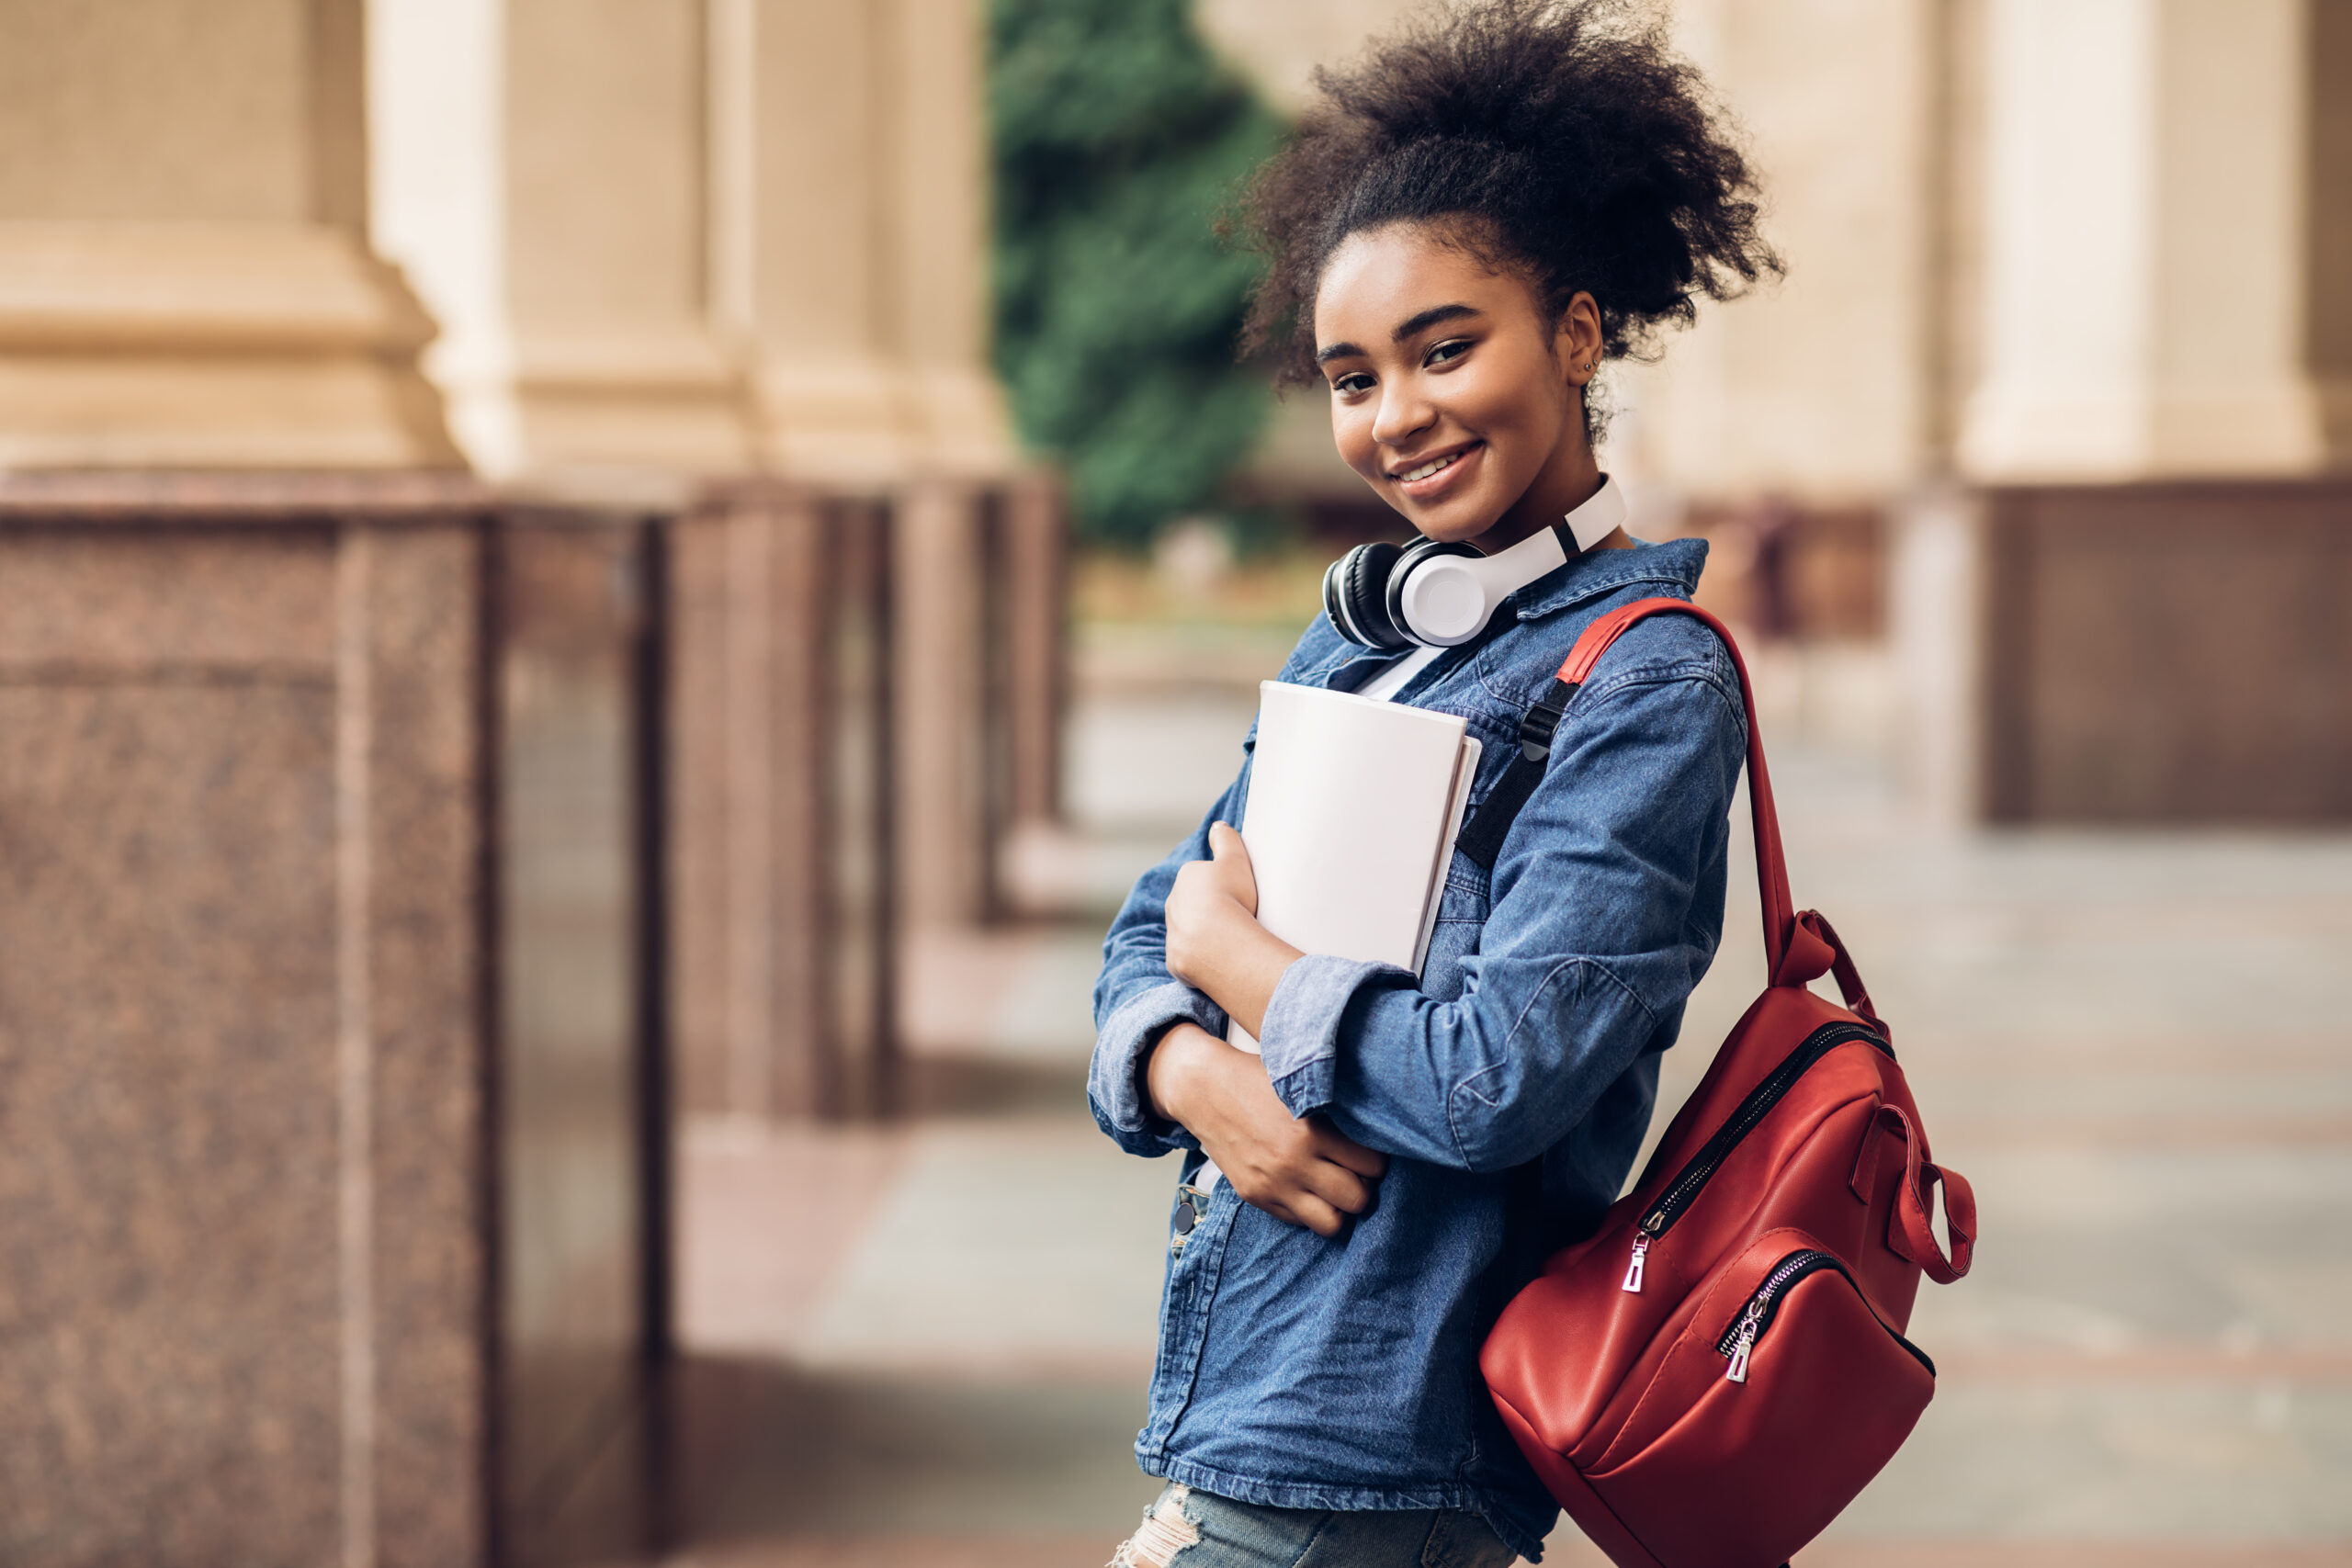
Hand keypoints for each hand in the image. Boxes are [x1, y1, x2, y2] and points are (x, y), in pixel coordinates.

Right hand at [1145, 1022, 1386, 1236]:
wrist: (1204, 1089)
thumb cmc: (1258, 1079)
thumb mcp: (1301, 1084)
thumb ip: (1336, 1107)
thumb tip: (1384, 1121)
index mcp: (1312, 1131)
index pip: (1373, 1166)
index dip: (1377, 1160)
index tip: (1370, 1153)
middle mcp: (1294, 1163)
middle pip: (1358, 1199)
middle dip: (1363, 1187)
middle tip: (1357, 1173)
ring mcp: (1273, 1184)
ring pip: (1331, 1223)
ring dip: (1339, 1207)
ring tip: (1335, 1187)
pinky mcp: (1256, 1196)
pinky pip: (1298, 1222)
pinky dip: (1309, 1210)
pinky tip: (1307, 1187)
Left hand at [1165, 821, 1257, 981]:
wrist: (1219, 943)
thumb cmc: (1231, 897)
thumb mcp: (1235, 859)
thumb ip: (1226, 839)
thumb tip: (1217, 825)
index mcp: (1186, 878)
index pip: (1202, 877)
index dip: (1222, 885)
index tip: (1238, 894)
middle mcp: (1172, 904)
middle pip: (1193, 904)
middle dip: (1210, 910)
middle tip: (1237, 918)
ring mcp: (1172, 934)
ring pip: (1189, 931)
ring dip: (1205, 934)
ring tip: (1230, 941)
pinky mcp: (1175, 960)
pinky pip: (1189, 956)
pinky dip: (1202, 958)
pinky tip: (1220, 960)